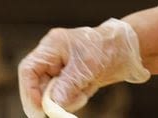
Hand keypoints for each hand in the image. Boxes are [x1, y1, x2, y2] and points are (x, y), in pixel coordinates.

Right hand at [18, 18, 150, 117]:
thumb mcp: (88, 67)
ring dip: (66, 99)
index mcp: (52, 46)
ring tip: (85, 92)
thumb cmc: (108, 49)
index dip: (29, 92)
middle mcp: (52, 57)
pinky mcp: (69, 79)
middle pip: (37, 84)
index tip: (39, 110)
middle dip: (50, 99)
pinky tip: (89, 88)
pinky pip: (64, 96)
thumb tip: (52, 104)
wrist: (128, 49)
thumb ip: (68, 86)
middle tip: (62, 110)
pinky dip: (75, 98)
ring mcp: (60, 68)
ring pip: (51, 93)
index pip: (28, 70)